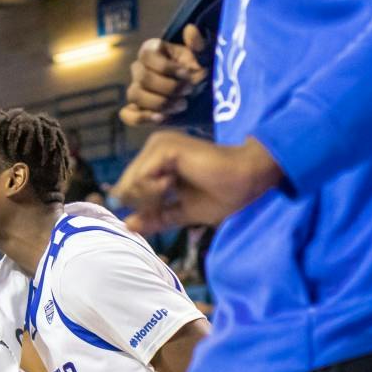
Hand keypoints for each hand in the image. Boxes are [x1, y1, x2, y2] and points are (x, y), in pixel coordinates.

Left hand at [114, 134, 282, 232]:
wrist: (246, 182)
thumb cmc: (222, 195)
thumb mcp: (181, 212)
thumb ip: (155, 217)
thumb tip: (128, 226)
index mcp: (158, 161)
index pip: (129, 188)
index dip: (141, 208)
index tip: (163, 212)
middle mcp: (154, 149)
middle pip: (125, 186)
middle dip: (143, 204)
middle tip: (168, 203)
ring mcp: (158, 145)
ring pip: (129, 183)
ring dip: (149, 198)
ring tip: (173, 193)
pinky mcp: (165, 148)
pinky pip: (141, 177)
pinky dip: (153, 190)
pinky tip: (173, 185)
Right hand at [120, 28, 210, 125]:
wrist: (202, 97)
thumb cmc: (199, 71)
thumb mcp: (203, 56)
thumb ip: (198, 44)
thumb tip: (190, 29)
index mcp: (152, 51)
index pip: (146, 55)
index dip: (166, 66)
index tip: (186, 74)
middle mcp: (140, 69)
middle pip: (142, 78)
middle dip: (168, 87)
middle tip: (189, 92)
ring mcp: (136, 90)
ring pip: (134, 95)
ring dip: (159, 102)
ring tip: (181, 106)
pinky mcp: (137, 111)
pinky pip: (127, 115)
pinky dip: (142, 118)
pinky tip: (162, 118)